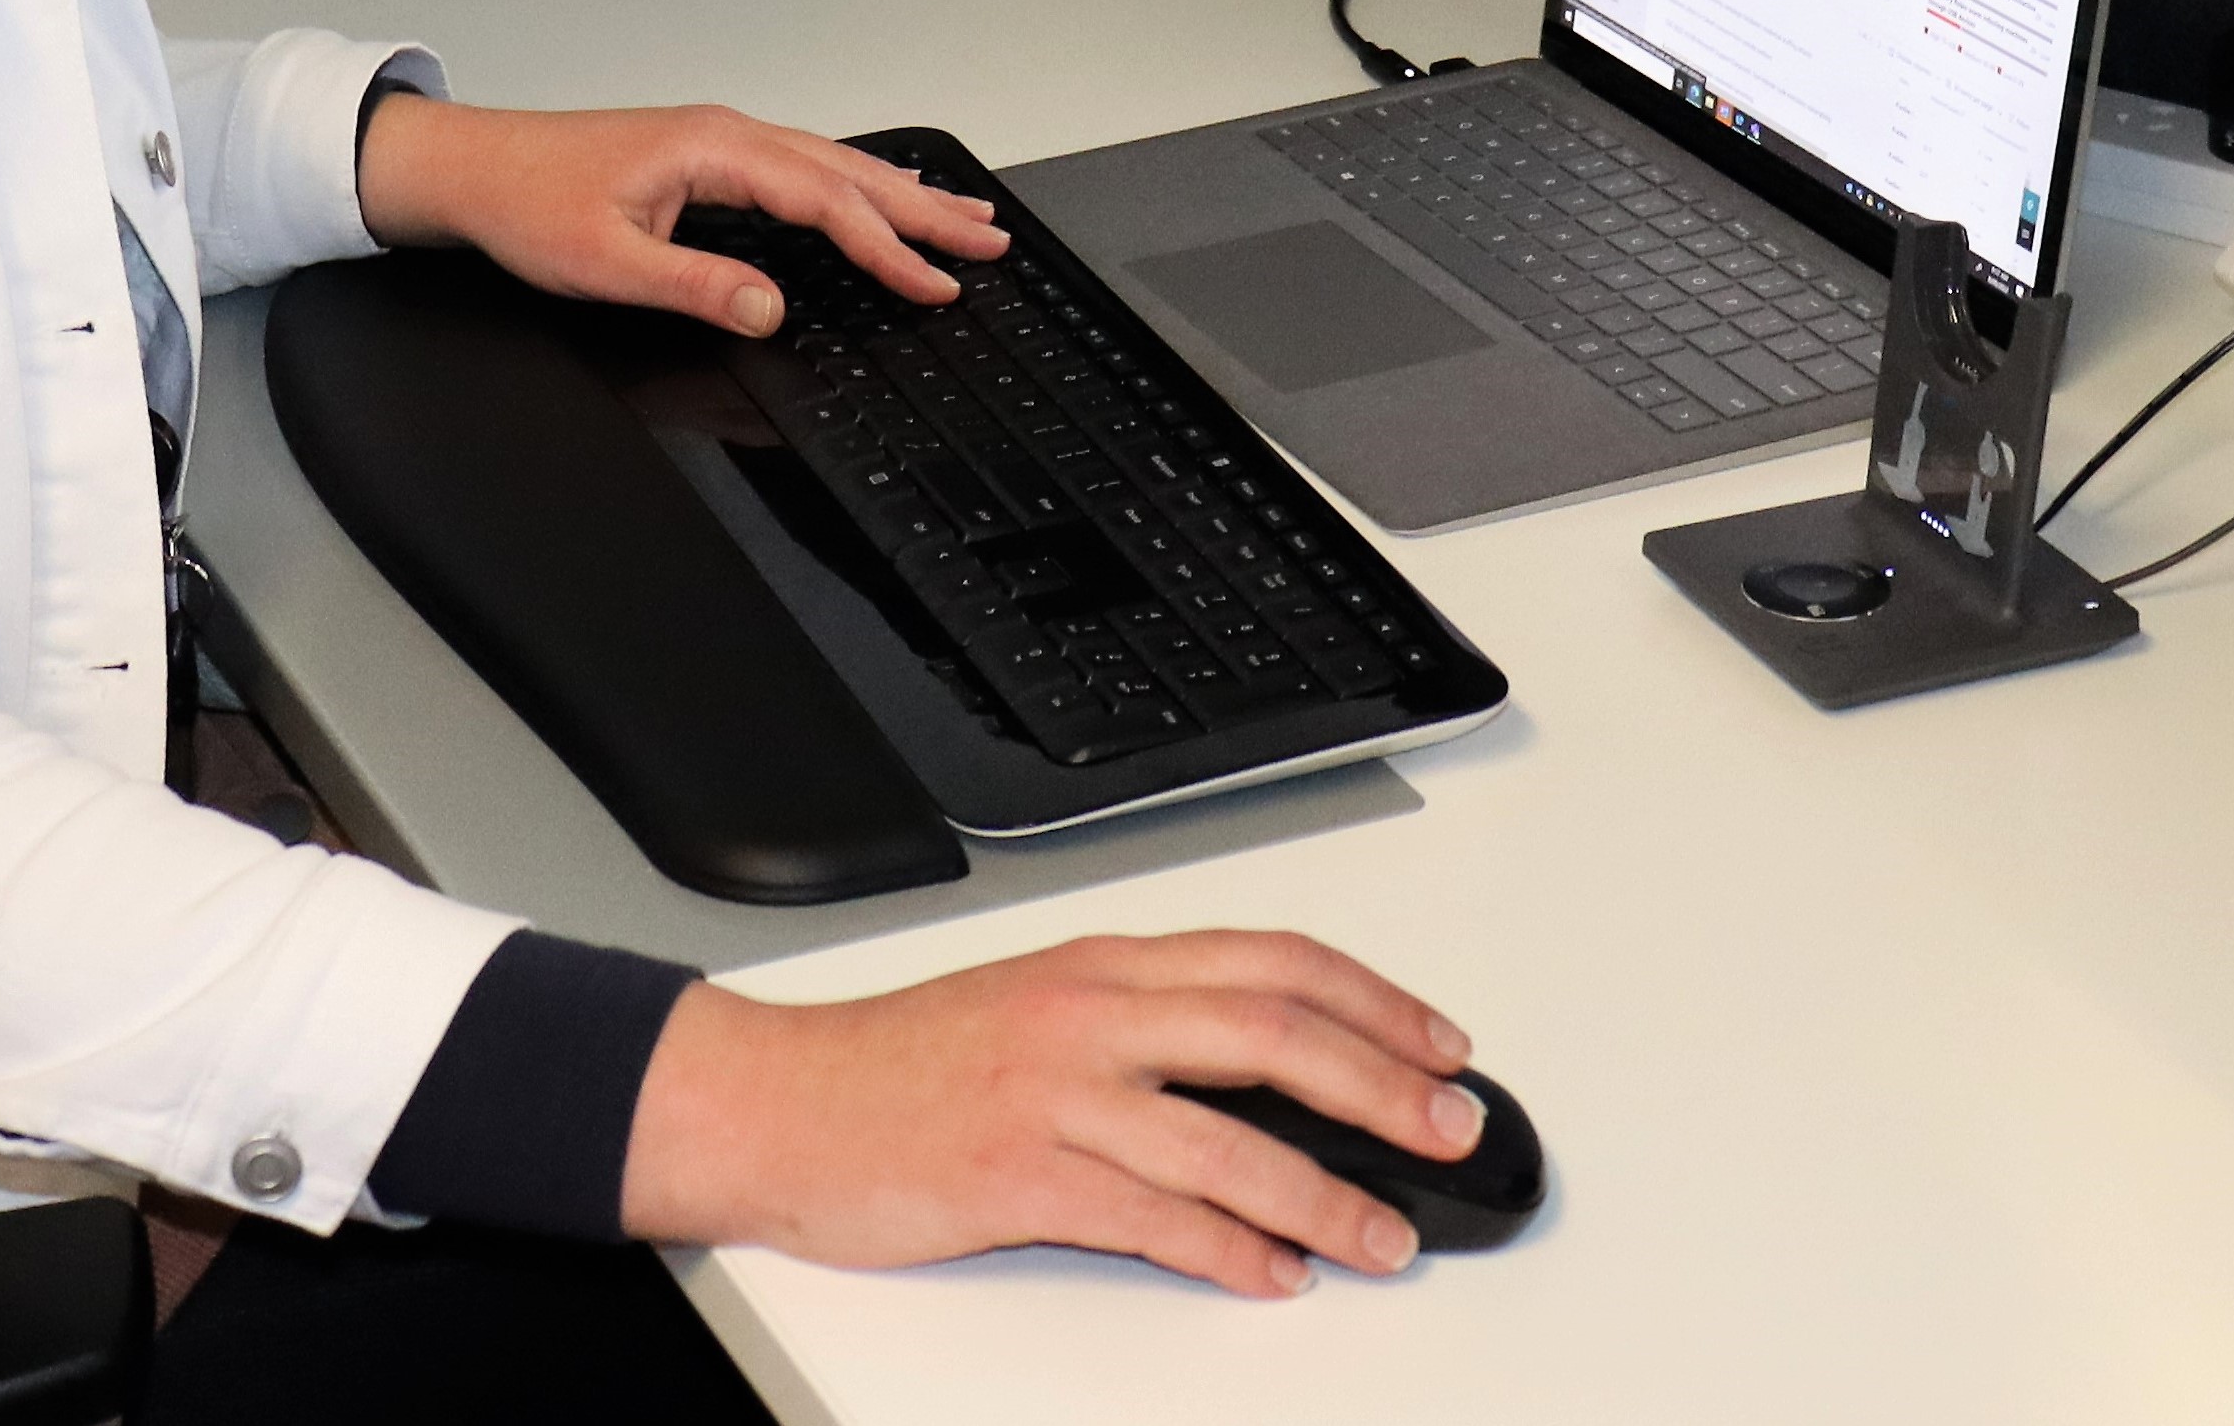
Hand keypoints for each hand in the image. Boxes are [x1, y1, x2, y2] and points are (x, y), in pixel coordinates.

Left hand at [353, 96, 1006, 335]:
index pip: (824, 202)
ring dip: (898, 193)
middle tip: (992, 238)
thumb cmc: (526, 204)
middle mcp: (726, 134)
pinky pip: (801, 168)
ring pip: (830, 165)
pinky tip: (872, 196)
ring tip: (962, 216)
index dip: (886, 248)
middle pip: (846, 172)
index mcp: (713, 149)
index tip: (935, 284)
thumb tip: (771, 309)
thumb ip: (696, 284)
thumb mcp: (607, 262)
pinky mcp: (706, 155)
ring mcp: (718, 140)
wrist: (471, 166)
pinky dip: (852, 185)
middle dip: (923, 209)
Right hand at [619, 931, 1483, 1293]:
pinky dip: (1229, 1251)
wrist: (782, 1102)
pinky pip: (1153, 1217)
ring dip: (1325, 1196)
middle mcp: (1089, 1015)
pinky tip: (1272, 1273)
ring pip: (1227, 1138)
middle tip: (1451, 1132)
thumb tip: (1270, 1071)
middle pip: (1271, 1033)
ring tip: (1383, 1238)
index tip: (1439, 1045)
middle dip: (1382, 1087)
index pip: (1269, 960)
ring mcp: (1056, 1093)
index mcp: (1100, 965)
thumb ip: (1142, 1025)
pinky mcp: (1022, 1175)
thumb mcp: (1034, 1006)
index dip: (1372, 1000)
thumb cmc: (904, 1064)